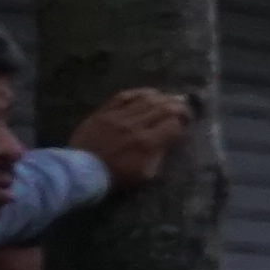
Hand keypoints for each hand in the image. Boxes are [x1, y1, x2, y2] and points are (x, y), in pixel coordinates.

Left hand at [69, 89, 189, 188]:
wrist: (81, 171)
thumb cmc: (117, 177)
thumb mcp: (146, 175)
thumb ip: (160, 156)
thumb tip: (171, 141)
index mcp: (147, 144)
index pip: (174, 126)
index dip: (184, 123)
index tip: (188, 124)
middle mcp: (135, 126)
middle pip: (163, 109)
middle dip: (179, 107)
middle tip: (186, 107)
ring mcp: (118, 116)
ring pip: (146, 99)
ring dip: (163, 97)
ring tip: (172, 97)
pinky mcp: (105, 112)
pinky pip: (124, 96)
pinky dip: (139, 92)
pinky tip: (150, 92)